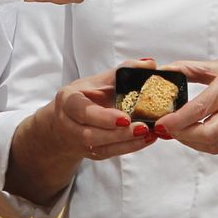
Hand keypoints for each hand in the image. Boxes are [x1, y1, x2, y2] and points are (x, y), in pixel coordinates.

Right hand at [41, 57, 158, 163]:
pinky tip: (146, 139)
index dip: (102, 116)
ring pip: (100, 147)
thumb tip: (150, 64)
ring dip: (126, 142)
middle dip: (118, 133)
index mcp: (68, 100)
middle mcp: (68, 123)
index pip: (81, 110)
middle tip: (143, 127)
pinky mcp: (90, 153)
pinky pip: (109, 153)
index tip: (125, 118)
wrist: (66, 120)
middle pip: (90, 134)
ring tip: (148, 133)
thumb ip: (123, 71)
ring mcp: (78, 141)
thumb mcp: (99, 80)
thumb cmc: (86, 96)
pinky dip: (129, 147)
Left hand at [153, 54, 217, 154]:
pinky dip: (206, 143)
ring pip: (214, 144)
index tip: (162, 122)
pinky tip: (196, 134)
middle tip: (168, 129)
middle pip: (207, 133)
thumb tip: (167, 70)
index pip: (201, 107)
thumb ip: (194, 69)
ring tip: (179, 132)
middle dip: (182, 135)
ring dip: (192, 142)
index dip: (178, 119)